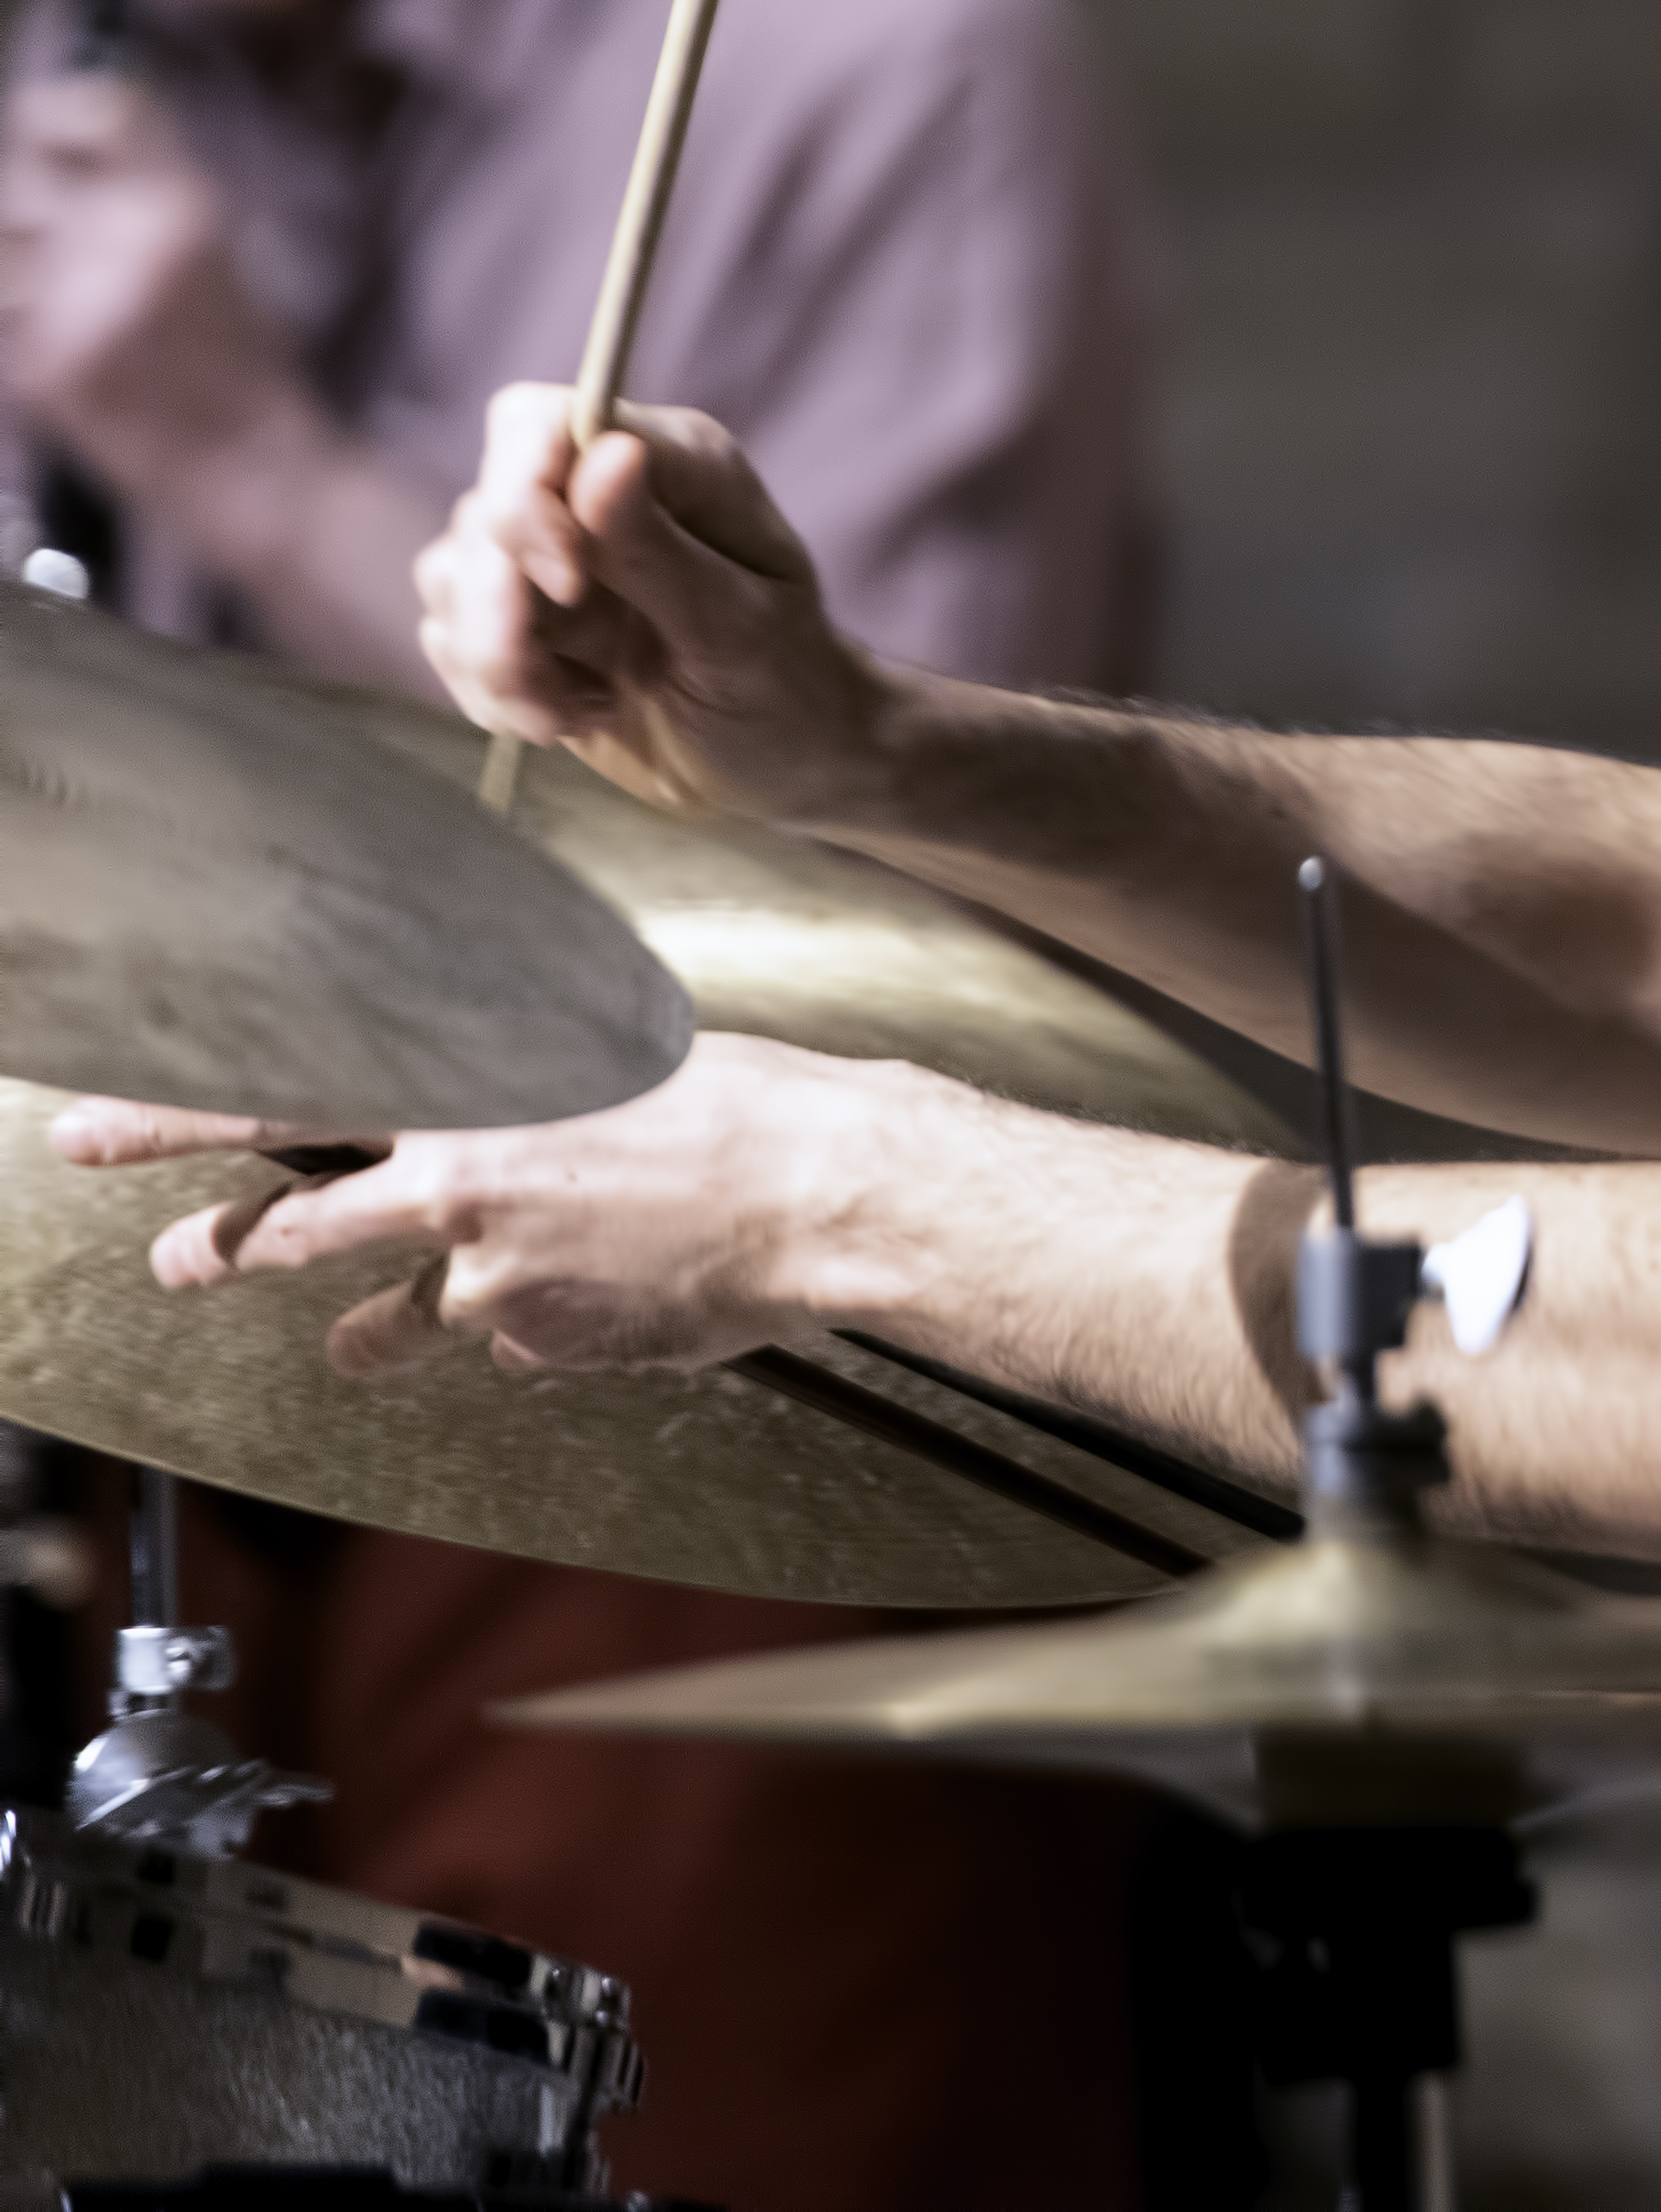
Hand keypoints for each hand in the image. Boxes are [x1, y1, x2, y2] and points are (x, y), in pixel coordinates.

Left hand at [0, 68, 321, 509]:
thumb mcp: (210, 251)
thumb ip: (137, 196)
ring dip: (15, 284)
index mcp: (187, 201)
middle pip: (18, 183)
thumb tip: (45, 151)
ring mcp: (88, 297)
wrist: (254, 465)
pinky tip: (63, 362)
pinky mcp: (51, 361)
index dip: (50, 116)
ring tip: (66, 321)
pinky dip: (16, 338)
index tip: (40, 141)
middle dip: (22, 224)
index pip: (98, 109)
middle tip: (62, 268)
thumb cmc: (232, 361)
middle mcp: (136, 235)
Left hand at [53, 1038, 874, 1380]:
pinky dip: (543, 1327)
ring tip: (358, 1348)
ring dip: (367, 1337)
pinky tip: (609, 1297)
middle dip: (212, 1252)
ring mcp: (493, 1280)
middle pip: (284, 1229)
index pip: (273, 1098)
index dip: (169, 1114)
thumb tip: (478, 1100)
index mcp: (463, 1097)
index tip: (93, 1127)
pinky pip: (516, 1342)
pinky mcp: (545, 1345)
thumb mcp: (613, 1049)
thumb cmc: (744, 1098)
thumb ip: (524, 1085)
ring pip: (389, 1325)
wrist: (830, 1189)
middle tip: (171, 1260)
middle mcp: (455, 1187)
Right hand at [415, 384, 883, 823]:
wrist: (783, 759)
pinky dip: (493, 688)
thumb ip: (659, 550)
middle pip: (484, 507)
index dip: (526, 501)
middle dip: (499, 610)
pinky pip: (449, 631)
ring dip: (497, 662)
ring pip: (454, 573)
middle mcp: (602, 489)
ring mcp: (554, 551)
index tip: (567, 588)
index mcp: (676, 464)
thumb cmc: (786, 685)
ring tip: (576, 714)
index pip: (540, 424)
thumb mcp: (736, 628)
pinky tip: (570, 717)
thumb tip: (609, 454)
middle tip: (553, 699)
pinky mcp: (521, 613)